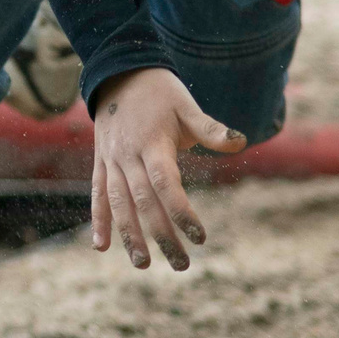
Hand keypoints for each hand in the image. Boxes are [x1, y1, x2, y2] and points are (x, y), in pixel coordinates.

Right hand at [88, 66, 239, 271]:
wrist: (119, 73)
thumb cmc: (160, 92)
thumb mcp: (187, 106)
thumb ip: (210, 128)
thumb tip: (241, 142)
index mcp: (151, 144)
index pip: (165, 185)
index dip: (181, 211)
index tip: (199, 237)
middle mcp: (127, 156)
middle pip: (143, 202)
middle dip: (161, 235)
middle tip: (181, 264)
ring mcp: (110, 161)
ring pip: (118, 204)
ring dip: (128, 235)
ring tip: (142, 264)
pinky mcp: (101, 163)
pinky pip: (97, 194)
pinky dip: (98, 220)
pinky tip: (100, 246)